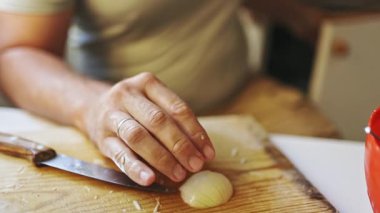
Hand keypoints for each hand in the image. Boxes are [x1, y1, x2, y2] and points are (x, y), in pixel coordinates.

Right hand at [81, 72, 214, 185]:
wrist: (91, 106)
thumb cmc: (133, 108)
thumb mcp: (152, 102)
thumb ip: (173, 121)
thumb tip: (200, 150)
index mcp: (147, 83)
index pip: (177, 108)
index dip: (195, 131)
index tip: (207, 152)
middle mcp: (127, 95)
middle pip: (159, 121)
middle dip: (180, 145)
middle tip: (196, 165)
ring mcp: (111, 115)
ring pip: (139, 136)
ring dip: (162, 158)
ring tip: (179, 174)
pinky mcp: (101, 138)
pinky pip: (120, 155)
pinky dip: (136, 168)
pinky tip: (150, 179)